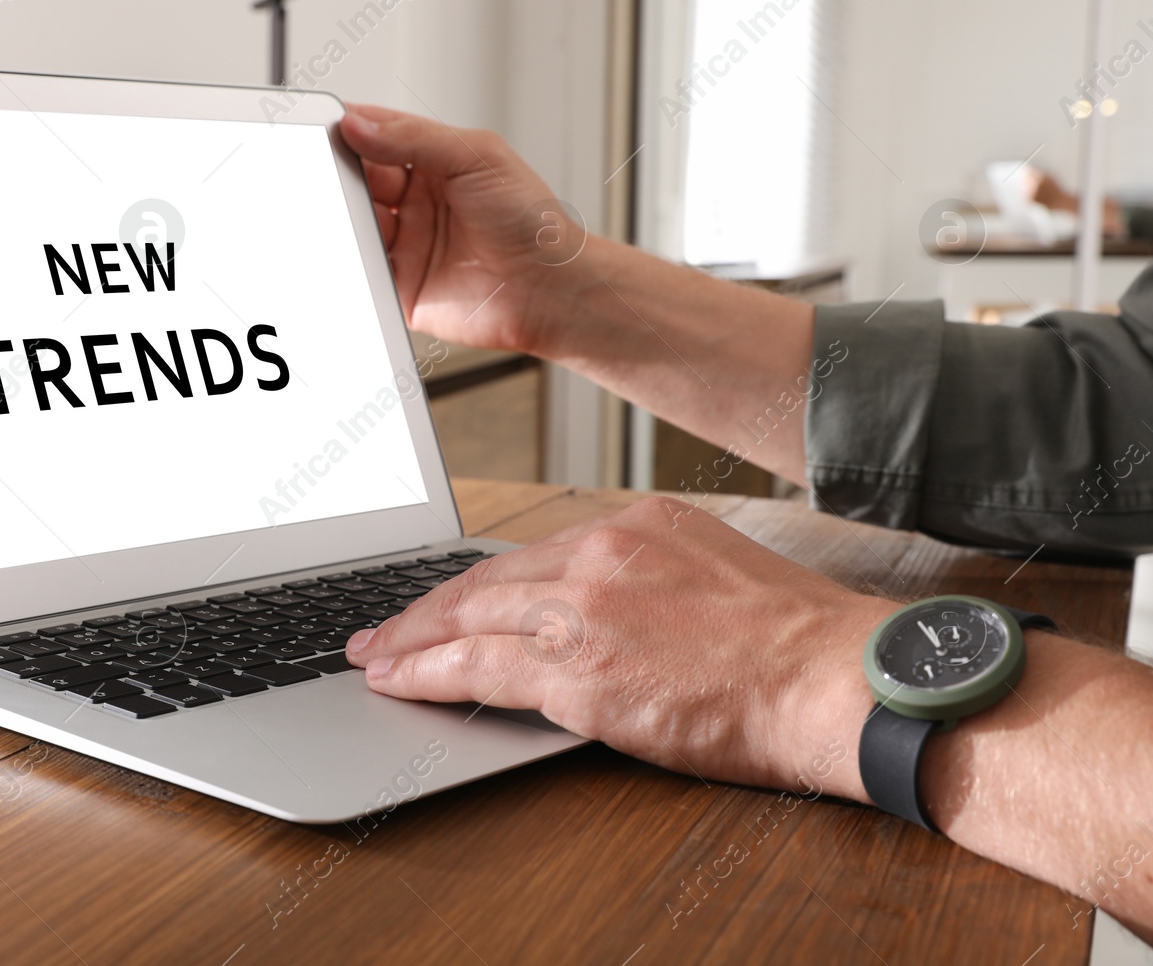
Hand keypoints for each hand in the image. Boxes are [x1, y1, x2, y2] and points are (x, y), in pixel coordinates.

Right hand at [338, 103, 590, 356]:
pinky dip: (351, 259)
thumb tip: (360, 125)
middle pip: (361, 178)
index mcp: (436, 163)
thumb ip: (415, 138)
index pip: (381, 135)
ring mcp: (408, 243)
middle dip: (342, 171)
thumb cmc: (532, 221)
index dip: (353, 128)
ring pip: (356, 221)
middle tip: (334, 167)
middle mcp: (418, 201)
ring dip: (346, 214)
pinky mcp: (401, 284)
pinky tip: (357, 247)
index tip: (332, 123)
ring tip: (354, 210)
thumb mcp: (476, 157)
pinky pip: (363, 269)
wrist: (550, 288)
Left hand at [344, 497, 893, 796]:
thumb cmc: (793, 641)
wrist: (835, 680)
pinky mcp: (576, 671)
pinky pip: (478, 671)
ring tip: (375, 658)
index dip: (478, 583)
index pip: (531, 555)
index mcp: (636, 526)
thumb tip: (602, 611)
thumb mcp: (714, 574)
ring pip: (470, 621)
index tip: (448, 598)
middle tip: (382, 629)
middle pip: (486, 582)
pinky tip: (402, 683)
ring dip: (413, 643)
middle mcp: (601, 554)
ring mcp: (583, 610)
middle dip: (426, 610)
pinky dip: (430, 677)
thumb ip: (646, 581)